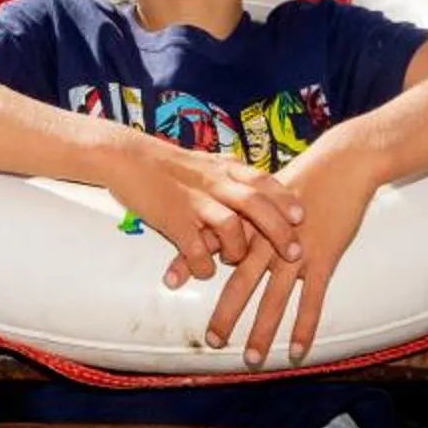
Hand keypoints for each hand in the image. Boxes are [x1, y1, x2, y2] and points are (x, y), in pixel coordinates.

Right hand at [99, 132, 303, 283]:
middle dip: (279, 232)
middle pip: (257, 205)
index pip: (263, 181)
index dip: (285, 200)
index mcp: (223, 168)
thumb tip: (256, 187)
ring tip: (233, 260)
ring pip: (230, 226)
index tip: (302, 216)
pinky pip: (196, 249)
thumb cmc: (165, 163)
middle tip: (294, 253)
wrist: (125, 157)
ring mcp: (193, 201)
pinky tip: (204, 270)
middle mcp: (213, 183)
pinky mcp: (171, 220)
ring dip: (238, 250)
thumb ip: (229, 175)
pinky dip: (204, 265)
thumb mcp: (204, 162)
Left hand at [202, 142, 376, 366]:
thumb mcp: (265, 192)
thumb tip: (218, 228)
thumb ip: (242, 213)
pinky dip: (304, 327)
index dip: (189, 261)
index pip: (212, 244)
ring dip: (263, 332)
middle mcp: (268, 241)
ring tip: (253, 358)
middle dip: (226, 314)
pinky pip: (312, 300)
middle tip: (213, 341)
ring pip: (275, 299)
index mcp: (250, 222)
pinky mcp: (324, 258)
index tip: (168, 282)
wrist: (343, 164)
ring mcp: (296, 252)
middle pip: (241, 283)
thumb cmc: (303, 177)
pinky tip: (297, 352)